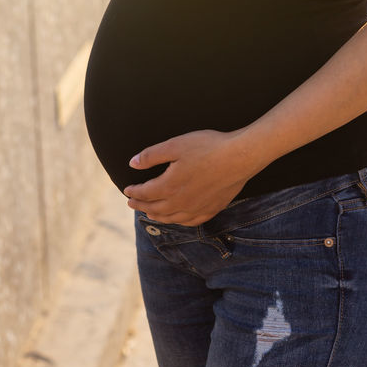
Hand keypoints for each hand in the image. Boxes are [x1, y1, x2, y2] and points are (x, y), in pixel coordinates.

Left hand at [122, 129, 256, 226]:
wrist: (239, 157)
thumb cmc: (207, 147)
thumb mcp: (175, 145)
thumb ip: (152, 155)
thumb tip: (133, 163)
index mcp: (169, 186)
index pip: (145, 193)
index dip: (134, 192)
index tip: (126, 190)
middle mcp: (181, 202)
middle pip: (155, 208)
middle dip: (141, 205)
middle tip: (132, 203)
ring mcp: (196, 208)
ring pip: (171, 218)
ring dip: (157, 216)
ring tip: (149, 213)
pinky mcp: (211, 209)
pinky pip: (190, 221)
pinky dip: (179, 221)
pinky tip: (178, 218)